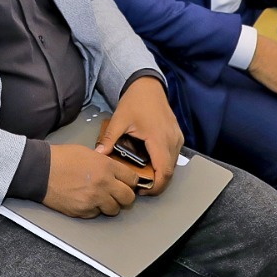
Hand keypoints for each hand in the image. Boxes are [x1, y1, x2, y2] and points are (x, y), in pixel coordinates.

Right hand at [43, 143, 143, 217]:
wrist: (41, 170)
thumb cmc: (61, 158)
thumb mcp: (87, 152)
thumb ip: (104, 163)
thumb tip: (114, 171)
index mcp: (106, 167)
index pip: (132, 179)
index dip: (131, 181)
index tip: (127, 183)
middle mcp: (104, 184)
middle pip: (128, 198)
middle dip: (124, 196)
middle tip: (117, 194)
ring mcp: (94, 199)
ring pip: (114, 209)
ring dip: (109, 205)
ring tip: (99, 198)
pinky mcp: (83, 211)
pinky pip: (96, 214)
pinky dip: (93, 209)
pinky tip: (85, 200)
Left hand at [96, 76, 183, 195]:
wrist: (147, 85)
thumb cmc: (135, 101)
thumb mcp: (119, 119)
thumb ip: (109, 138)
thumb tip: (98, 155)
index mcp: (159, 138)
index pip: (164, 171)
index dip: (156, 186)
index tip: (143, 191)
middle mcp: (172, 140)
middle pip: (170, 171)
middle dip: (157, 182)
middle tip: (140, 186)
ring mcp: (177, 137)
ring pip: (173, 164)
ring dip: (161, 173)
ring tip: (144, 176)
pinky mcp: (178, 135)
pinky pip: (174, 155)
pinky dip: (164, 162)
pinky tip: (151, 162)